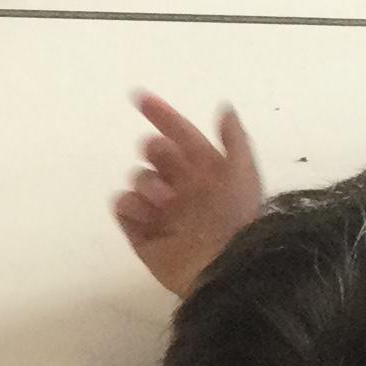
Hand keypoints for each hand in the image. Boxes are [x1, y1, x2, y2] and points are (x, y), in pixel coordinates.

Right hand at [112, 91, 264, 298]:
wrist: (219, 267)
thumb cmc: (234, 218)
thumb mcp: (243, 174)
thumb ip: (234, 139)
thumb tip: (223, 107)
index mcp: (205, 170)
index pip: (179, 135)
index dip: (161, 115)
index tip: (138, 99)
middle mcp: (180, 186)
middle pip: (153, 152)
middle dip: (157, 154)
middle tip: (169, 170)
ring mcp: (158, 209)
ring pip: (136, 177)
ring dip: (148, 184)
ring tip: (165, 204)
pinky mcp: (139, 231)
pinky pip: (122, 205)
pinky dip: (132, 206)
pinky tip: (148, 216)